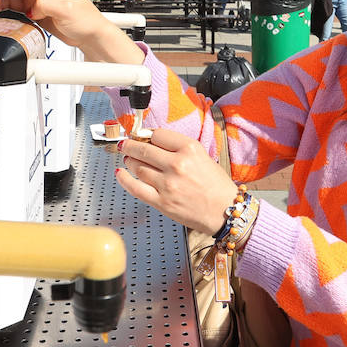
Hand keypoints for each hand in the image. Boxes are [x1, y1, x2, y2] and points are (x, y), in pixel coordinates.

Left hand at [115, 129, 237, 235]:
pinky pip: (135, 188)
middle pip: (143, 149)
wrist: (225, 211)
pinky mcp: (162, 202)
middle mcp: (177, 165)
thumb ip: (178, 148)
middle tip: (126, 144)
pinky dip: (124, 179)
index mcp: (189, 149)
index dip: (146, 134)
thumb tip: (151, 141)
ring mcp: (167, 184)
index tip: (142, 136)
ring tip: (129, 159)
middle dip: (130, 145)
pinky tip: (120, 173)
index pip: (157, 134)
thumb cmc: (216, 185)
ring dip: (129, 161)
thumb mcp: (202, 156)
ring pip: (137, 167)